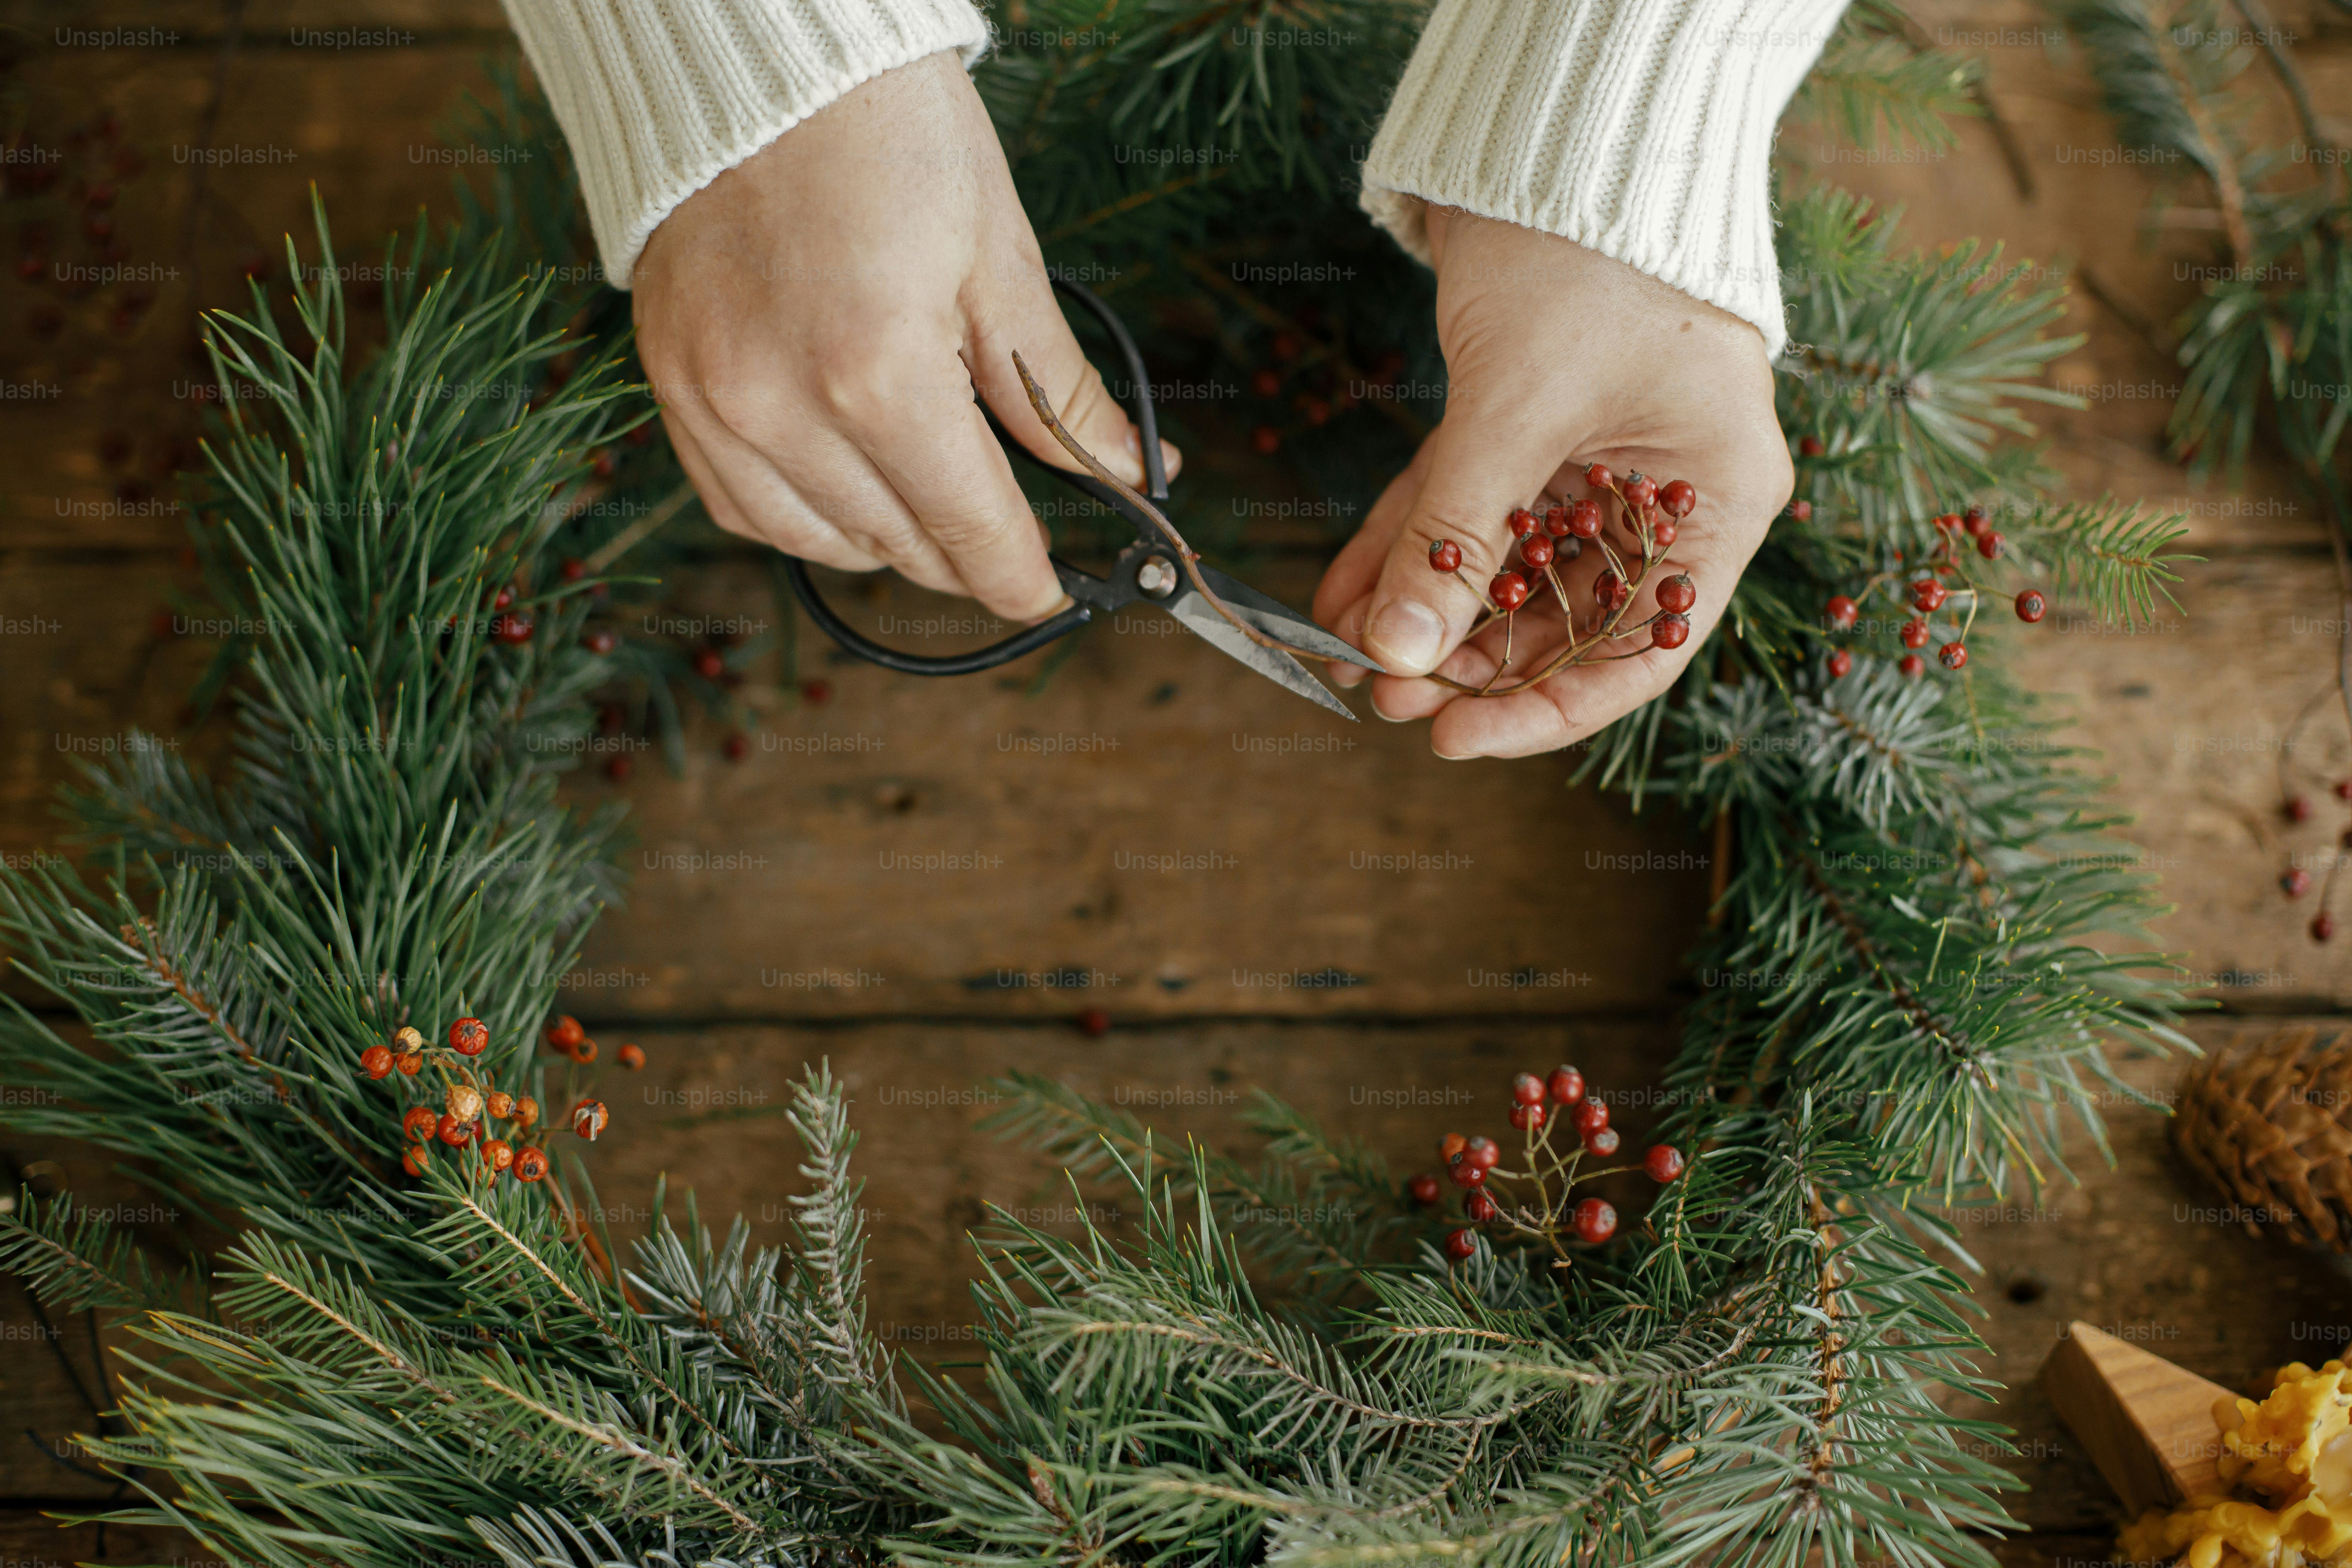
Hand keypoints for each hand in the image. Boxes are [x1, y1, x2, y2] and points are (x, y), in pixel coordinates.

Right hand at [632, 52, 1177, 621]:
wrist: (759, 57)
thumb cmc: (888, 132)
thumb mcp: (1000, 257)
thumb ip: (1055, 387)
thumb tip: (1129, 468)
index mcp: (878, 372)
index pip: (969, 524)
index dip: (1021, 575)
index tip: (1049, 593)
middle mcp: (782, 405)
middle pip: (900, 543)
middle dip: (965, 554)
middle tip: (1007, 537)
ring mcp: (715, 400)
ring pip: (820, 542)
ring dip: (888, 543)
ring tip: (930, 507)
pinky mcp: (671, 383)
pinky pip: (740, 507)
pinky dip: (803, 519)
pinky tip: (846, 490)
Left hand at [1312, 208, 1791, 757]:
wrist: (1558, 133)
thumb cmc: (1583, 259)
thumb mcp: (1516, 410)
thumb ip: (1456, 536)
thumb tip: (1395, 652)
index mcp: (1714, 498)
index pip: (1642, 650)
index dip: (1546, 708)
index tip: (1455, 737)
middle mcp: (1663, 490)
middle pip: (1563, 617)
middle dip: (1466, 658)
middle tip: (1378, 688)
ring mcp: (1596, 460)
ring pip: (1504, 569)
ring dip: (1425, 612)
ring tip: (1348, 653)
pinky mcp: (1531, 427)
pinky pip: (1466, 511)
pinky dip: (1408, 548)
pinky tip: (1343, 593)